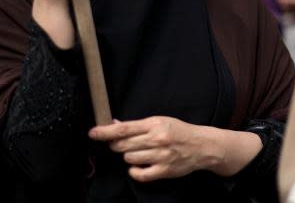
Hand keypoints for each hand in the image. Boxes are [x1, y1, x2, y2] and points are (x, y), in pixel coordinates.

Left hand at [89, 116, 261, 180]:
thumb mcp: (159, 121)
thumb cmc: (178, 131)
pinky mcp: (164, 170)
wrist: (201, 146)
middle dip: (116, 144)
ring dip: (129, 156)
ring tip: (139, 152)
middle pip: (123, 145)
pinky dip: (134, 170)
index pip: (124, 128)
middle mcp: (157, 139)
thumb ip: (137, 125)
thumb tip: (114, 124)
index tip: (93, 133)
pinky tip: (138, 165)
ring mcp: (160, 156)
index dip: (105, 131)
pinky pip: (139, 174)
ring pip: (129, 158)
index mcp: (154, 124)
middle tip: (121, 143)